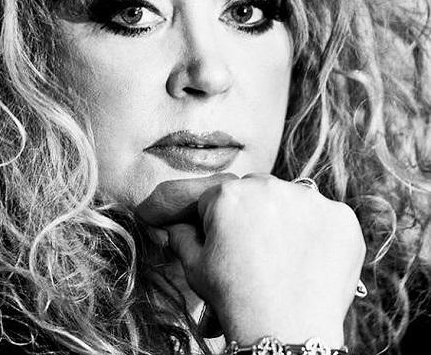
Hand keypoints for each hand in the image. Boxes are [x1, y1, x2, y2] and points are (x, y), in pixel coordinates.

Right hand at [137, 173, 365, 345]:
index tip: (229, 242)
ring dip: (287, 217)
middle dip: (253, 212)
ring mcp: (309, 199)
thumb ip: (182, 237)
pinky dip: (319, 232)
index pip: (218, 197)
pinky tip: (311, 258)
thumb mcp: (195, 267)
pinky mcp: (340, 216)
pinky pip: (324, 216)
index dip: (220, 221)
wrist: (285, 332)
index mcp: (229, 194)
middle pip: (256, 190)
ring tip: (285, 255)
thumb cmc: (235, 298)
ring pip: (291, 199)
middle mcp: (269, 186)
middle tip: (258, 249)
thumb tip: (177, 226)